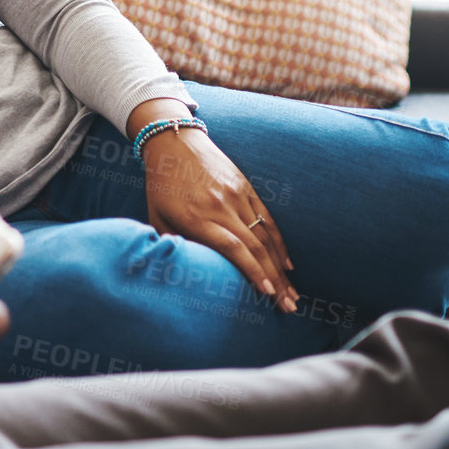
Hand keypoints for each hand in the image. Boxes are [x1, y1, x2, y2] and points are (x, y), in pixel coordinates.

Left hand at [137, 120, 298, 312]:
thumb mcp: (156, 216)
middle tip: (288, 307)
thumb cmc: (161, 185)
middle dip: (275, 281)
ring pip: (266, 236)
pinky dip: (280, 243)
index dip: (252, 272)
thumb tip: (184, 273)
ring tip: (292, 294)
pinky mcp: (246, 186)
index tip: (267, 295)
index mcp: (196, 217)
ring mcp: (236, 195)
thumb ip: (171, 244)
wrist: (173, 141)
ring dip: (281, 268)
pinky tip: (288, 265)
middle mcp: (220, 206)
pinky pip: (268, 218)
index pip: (233, 248)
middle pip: (255, 247)